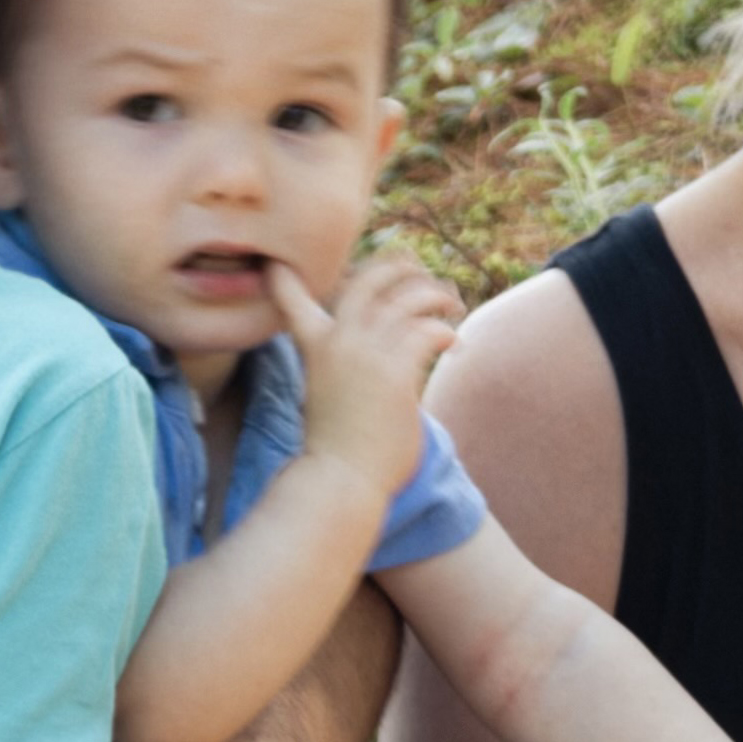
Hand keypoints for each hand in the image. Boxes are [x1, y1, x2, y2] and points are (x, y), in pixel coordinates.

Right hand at [271, 248, 461, 488]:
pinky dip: (447, 333)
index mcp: (315, 345)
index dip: (289, 273)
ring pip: (410, 299)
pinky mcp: (395, 372)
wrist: (341, 478)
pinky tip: (454, 345)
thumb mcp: (327, 392)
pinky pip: (429, 332)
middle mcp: (339, 340)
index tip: (289, 262)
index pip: (294, 294)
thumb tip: (386, 346)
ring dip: (438, 297)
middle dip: (403, 268)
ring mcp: (366, 353)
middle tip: (424, 277)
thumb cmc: (338, 445)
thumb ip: (346, 361)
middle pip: (372, 277)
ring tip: (452, 307)